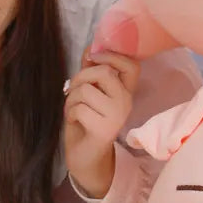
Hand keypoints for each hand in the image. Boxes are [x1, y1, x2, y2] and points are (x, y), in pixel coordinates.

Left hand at [64, 48, 139, 198]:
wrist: (86, 155)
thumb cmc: (86, 120)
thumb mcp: (89, 92)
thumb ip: (92, 71)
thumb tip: (91, 48)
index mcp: (126, 91)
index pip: (132, 65)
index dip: (112, 55)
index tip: (92, 58)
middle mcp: (126, 101)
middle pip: (104, 72)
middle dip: (80, 77)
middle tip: (73, 90)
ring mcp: (117, 115)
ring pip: (87, 90)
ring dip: (71, 98)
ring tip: (72, 109)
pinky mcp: (104, 129)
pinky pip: (79, 108)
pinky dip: (69, 112)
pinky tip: (74, 120)